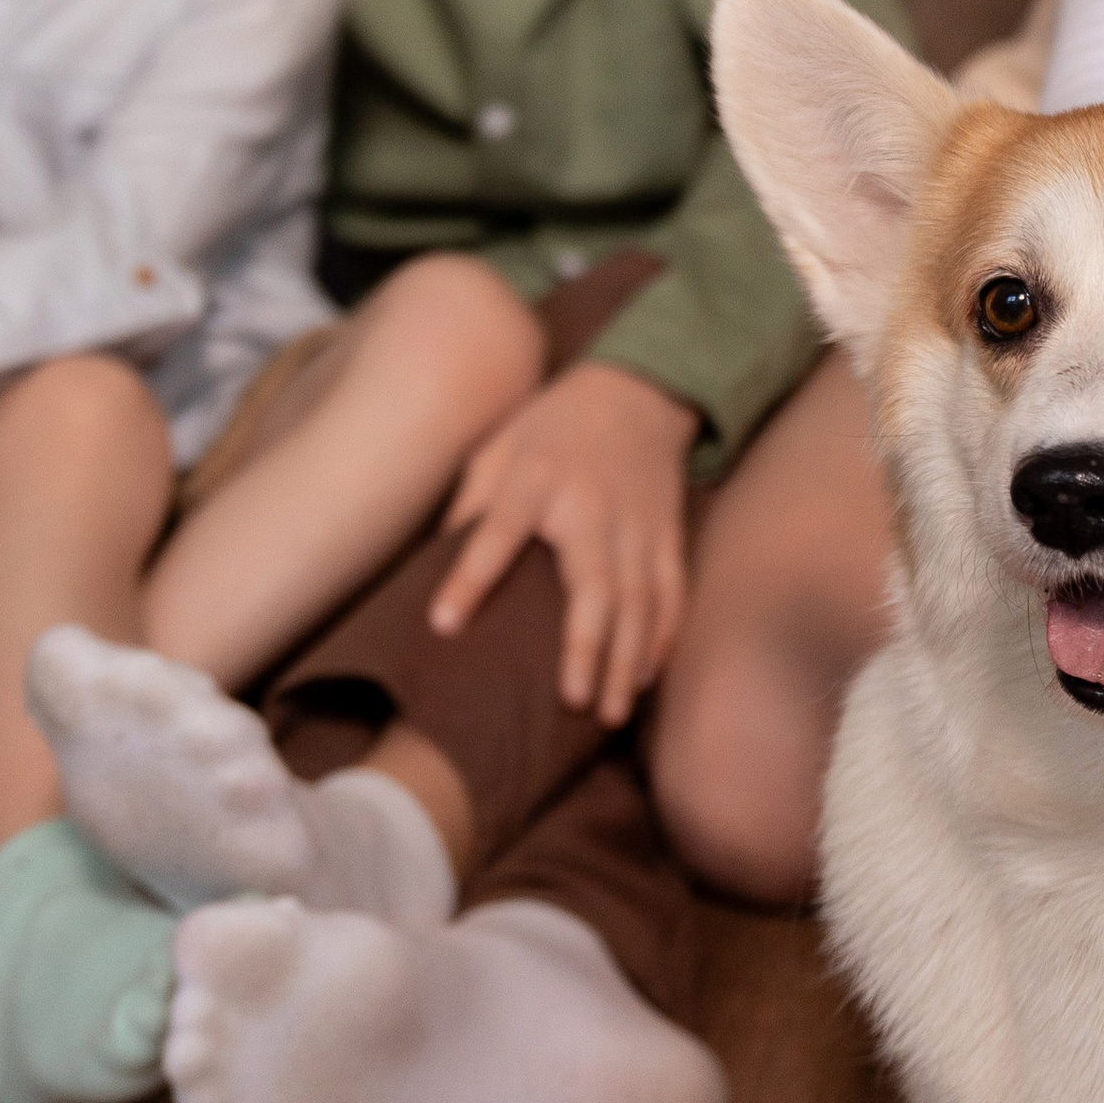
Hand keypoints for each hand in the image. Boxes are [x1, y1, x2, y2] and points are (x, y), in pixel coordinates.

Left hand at [428, 361, 699, 727]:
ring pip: (640, 599)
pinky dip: (664, 636)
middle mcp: (593, 505)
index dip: (470, 577)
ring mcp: (639, 523)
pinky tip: (648, 676)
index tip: (443, 624)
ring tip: (611, 714)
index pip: (500, 530)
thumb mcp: (500, 445)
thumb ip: (471, 502)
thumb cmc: (553, 425)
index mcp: (537, 477)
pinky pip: (672, 592)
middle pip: (594, 581)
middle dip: (586, 645)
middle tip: (573, 702)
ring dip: (628, 658)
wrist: (639, 388)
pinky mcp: (669, 534)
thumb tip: (432, 570)